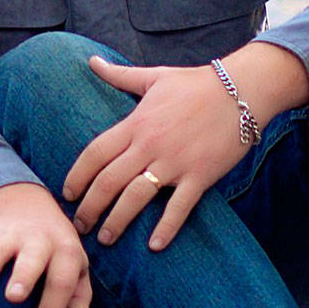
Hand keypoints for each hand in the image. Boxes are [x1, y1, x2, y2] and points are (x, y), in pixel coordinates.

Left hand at [64, 59, 249, 251]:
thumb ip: (119, 75)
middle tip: (79, 226)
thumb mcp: (153, 76)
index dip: (77, 176)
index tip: (66, 194)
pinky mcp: (200, 176)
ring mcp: (175, 162)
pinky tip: (154, 246)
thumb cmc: (196, 83)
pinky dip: (166, 227)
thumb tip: (91, 61)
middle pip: (109, 181)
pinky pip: (179, 207)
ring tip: (106, 239)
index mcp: (135, 123)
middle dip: (90, 207)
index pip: (95, 154)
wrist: (241, 90)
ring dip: (117, 221)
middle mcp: (149, 145)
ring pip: (136, 197)